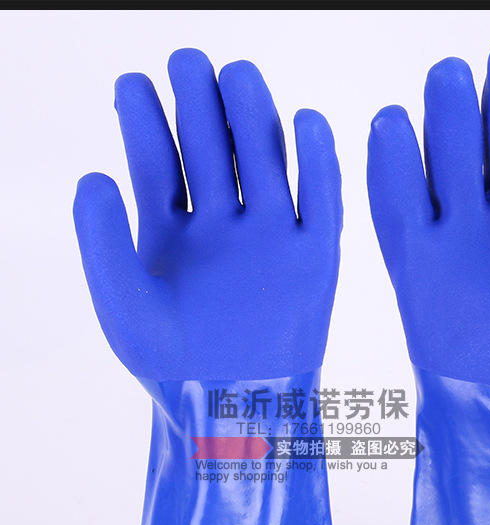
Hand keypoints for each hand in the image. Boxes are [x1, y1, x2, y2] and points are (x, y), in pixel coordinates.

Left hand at [74, 48, 340, 378]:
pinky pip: (320, 200)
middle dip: (199, 104)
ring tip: (237, 77)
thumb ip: (100, 245)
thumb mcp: (123, 310)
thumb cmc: (174, 373)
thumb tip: (93, 176)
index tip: (133, 84)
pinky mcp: (314, 257)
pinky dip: (318, 161)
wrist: (234, 422)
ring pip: (263, 161)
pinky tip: (306, 121)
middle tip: (187, 62)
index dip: (145, 121)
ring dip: (252, 118)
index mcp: (170, 233)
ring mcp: (268, 237)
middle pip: (210, 148)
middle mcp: (220, 226)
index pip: (158, 161)